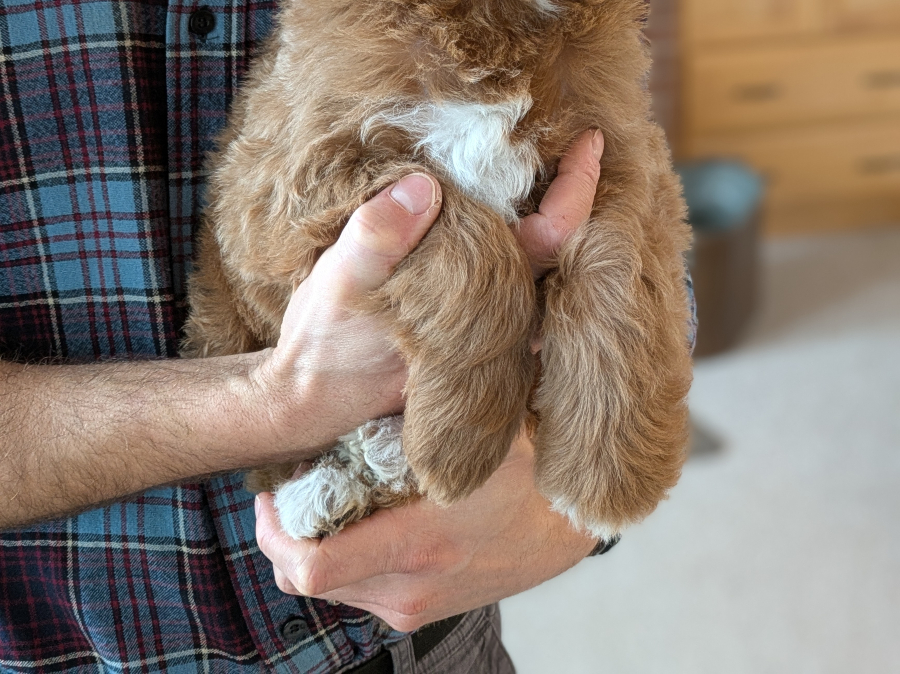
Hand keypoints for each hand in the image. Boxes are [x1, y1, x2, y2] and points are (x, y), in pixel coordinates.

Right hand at [255, 129, 603, 621]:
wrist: (305, 399)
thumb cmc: (324, 343)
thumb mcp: (338, 282)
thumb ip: (377, 235)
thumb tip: (423, 186)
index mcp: (485, 299)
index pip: (553, 237)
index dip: (578, 187)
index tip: (591, 140)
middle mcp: (501, 314)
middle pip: (562, 248)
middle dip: (576, 191)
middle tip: (580, 136)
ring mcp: (487, 321)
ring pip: (540, 262)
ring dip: (550, 210)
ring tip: (552, 158)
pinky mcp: (466, 317)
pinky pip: (510, 267)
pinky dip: (519, 228)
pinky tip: (505, 200)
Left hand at [255, 431, 594, 628]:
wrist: (567, 527)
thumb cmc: (526, 470)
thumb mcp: (476, 435)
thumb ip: (428, 412)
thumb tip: (380, 354)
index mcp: (417, 541)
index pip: (313, 567)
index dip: (274, 533)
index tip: (269, 495)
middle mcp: (407, 586)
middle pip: (305, 580)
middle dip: (286, 535)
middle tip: (291, 488)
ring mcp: (411, 605)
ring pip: (328, 588)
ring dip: (315, 545)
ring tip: (329, 496)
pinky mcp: (418, 612)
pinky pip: (355, 592)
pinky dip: (344, 558)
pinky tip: (361, 517)